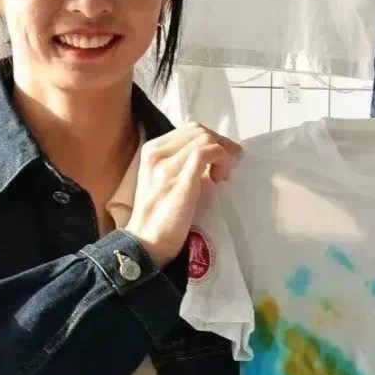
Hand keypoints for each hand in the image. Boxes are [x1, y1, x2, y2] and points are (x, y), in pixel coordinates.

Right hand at [126, 124, 241, 267]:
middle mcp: (156, 153)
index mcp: (150, 151)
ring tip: (222, 175)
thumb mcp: (163, 182)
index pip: (187, 130)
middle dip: (220, 142)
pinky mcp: (181, 180)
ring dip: (222, 153)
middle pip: (197, 130)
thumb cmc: (156, 218)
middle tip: (230, 162)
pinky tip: (220, 178)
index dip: (210, 138)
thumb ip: (178, 165)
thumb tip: (208, 157)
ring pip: (204, 139)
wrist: (145, 243)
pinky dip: (221, 159)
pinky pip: (207, 152)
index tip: (222, 156)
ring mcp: (166, 165)